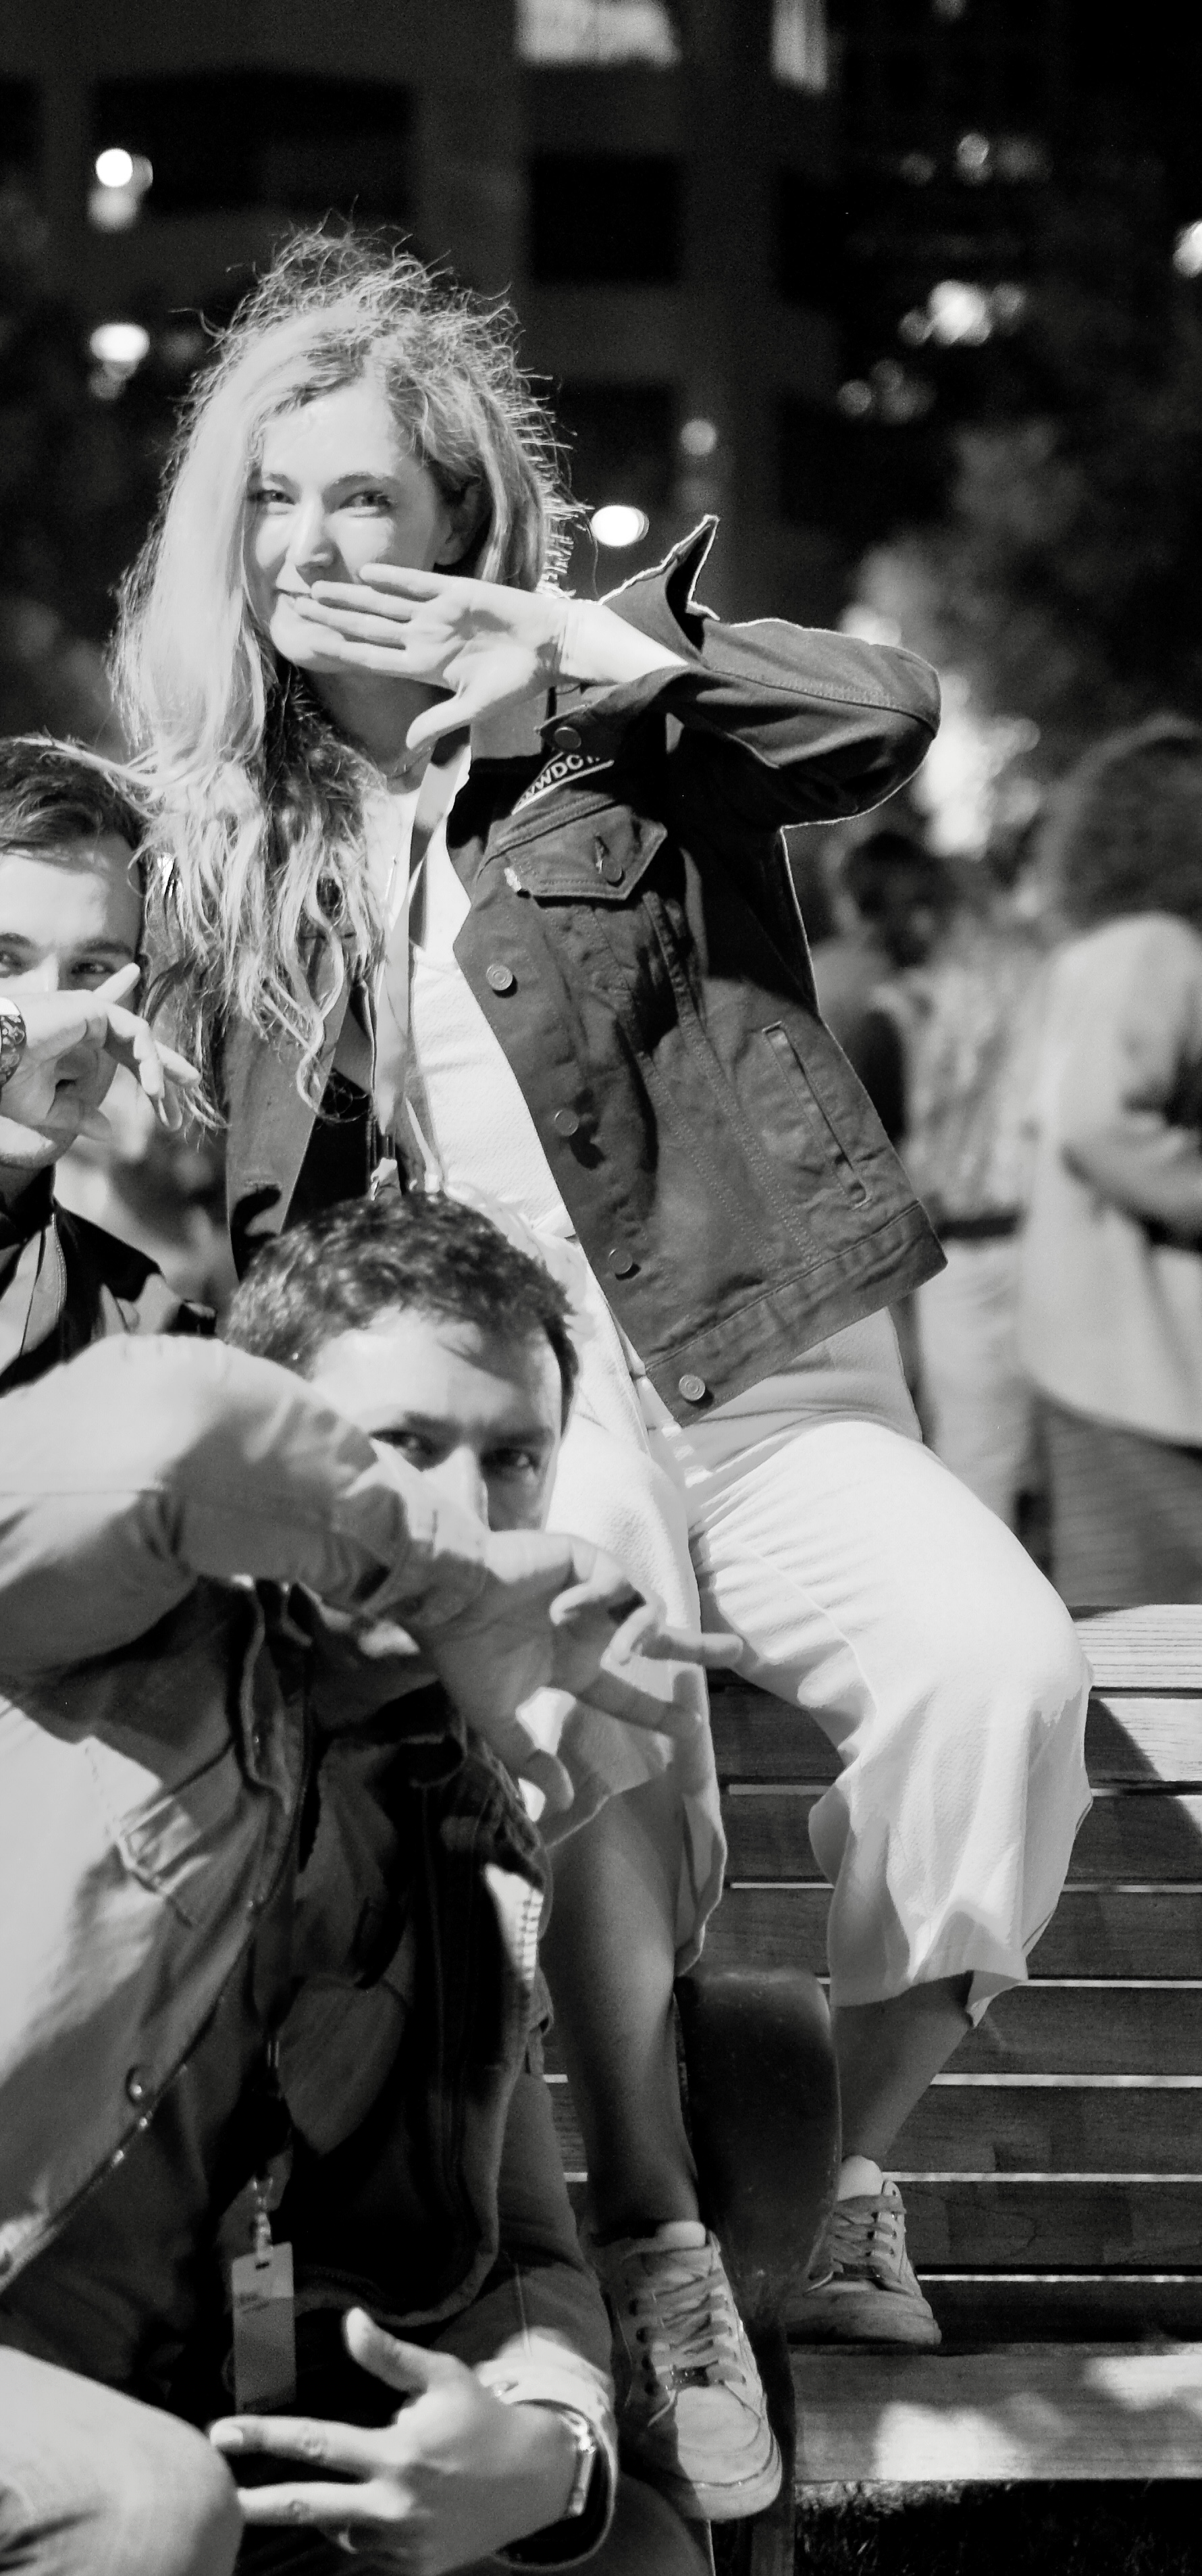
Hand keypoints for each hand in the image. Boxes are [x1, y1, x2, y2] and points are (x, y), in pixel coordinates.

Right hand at [0, 964, 201, 1137]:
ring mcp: (88, 1011)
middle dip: (167, 1064)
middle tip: (193, 1083)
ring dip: (159, 1070)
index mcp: (74, 1040)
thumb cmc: (5, 1081)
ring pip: (139, 1038)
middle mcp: (84, 1022)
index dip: (145, 1072)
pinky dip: (149, 1058)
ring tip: (164, 1101)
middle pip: (137, 1041)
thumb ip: (78, 1115)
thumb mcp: (46, 1108)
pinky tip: (155, 1085)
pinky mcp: (91, 1008)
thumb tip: (110, 1133)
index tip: (165, 1103)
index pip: (119, 1049)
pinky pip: (135, 1032)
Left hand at [210, 2307, 580, 2573]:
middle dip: (257, 2504)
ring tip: (330, 2488)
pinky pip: (366, 2553)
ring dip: (324, 2513)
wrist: (533, 2481)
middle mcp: (394, 2503)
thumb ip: (389, 2357)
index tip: (222, 2434)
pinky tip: (370, 2511)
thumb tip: (348, 2322)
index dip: (265, 2437)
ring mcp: (402, 2543)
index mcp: (397, 2452)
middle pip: (309, 2506)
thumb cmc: (481, 2419)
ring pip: (338, 2532)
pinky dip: (358, 2532)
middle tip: (214, 2500)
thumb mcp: (442, 2377)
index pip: (316, 2444)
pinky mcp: (414, 2568)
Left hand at [290, 565, 684, 750]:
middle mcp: (424, 637)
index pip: (373, 657)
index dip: (342, 650)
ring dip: (352, 597)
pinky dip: (395, 578)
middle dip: (333, 618)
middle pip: (368, 627)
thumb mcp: (476, 707)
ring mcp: (437, 614)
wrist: (550, 648)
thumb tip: (408, 745)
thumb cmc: (517, 680)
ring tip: (318, 590)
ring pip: (384, 604)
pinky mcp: (456, 593)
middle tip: (298, 607)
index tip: (311, 643)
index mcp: (425, 665)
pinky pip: (419, 584)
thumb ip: (439, 721)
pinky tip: (366, 574)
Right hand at [412, 1529, 737, 1810]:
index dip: (659, 1712)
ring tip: (621, 1652)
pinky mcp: (583, 1558)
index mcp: (570, 1664)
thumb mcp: (500, 1719)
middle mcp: (586, 1628)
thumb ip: (533, 1759)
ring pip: (646, 1609)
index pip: (626, 1692)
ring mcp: (587, 1592)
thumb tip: (566, 1802)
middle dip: (696, 1645)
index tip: (692, 1727)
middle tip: (737, 1652)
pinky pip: (616, 1581)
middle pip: (655, 1636)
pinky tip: (560, 1609)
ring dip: (642, 1634)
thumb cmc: (464, 1656)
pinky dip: (597, 1600)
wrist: (443, 1601)